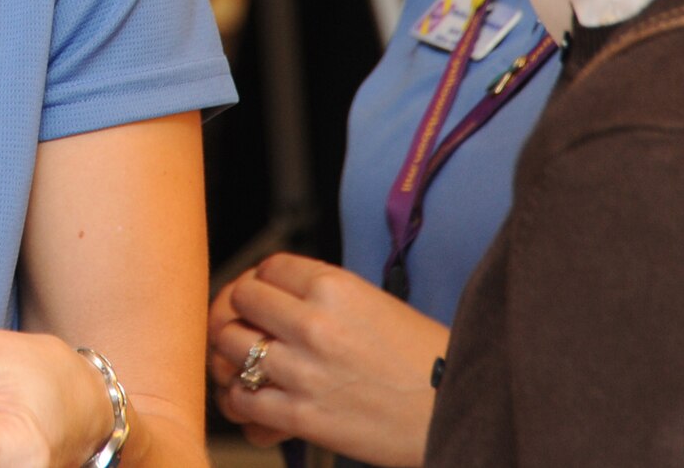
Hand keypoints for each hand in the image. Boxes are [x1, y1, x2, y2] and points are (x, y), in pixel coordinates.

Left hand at [207, 254, 445, 467]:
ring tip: (242, 362)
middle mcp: (314, 322)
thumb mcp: (374, 304)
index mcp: (335, 286)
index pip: (268, 267)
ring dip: (230, 353)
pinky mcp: (301, 416)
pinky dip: (238, 398)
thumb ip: (324, 296)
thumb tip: (277, 299)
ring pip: (229, 345)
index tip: (264, 295)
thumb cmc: (423, 359)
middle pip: (241, 300)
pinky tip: (252, 398)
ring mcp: (304, 370)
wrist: (454, 412)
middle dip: (240, 312)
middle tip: (247, 327)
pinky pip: (241, 398)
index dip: (261, 281)